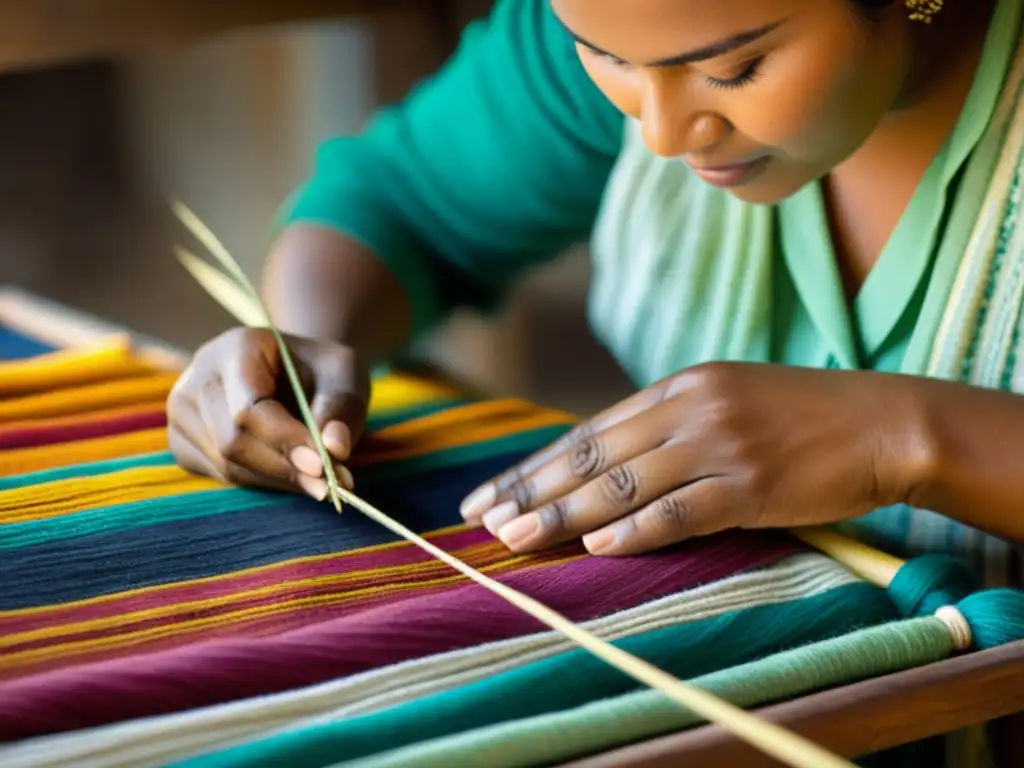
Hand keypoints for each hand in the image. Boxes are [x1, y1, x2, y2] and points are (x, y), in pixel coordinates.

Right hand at [167, 327, 368, 499]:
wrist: (294, 372)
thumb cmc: (320, 371)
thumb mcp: (343, 375)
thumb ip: (341, 408)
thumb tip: (335, 449)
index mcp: (237, 348)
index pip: (250, 406)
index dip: (283, 440)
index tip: (322, 466)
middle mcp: (199, 378)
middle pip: (230, 440)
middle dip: (283, 467)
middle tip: (330, 485)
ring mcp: (184, 413)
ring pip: (226, 465)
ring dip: (278, 480)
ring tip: (321, 483)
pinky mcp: (185, 443)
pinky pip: (222, 476)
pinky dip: (263, 483)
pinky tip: (293, 476)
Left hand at [459, 363, 923, 555]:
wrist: (882, 421)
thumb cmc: (801, 416)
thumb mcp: (725, 400)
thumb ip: (667, 425)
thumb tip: (606, 465)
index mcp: (678, 387)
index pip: (589, 433)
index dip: (534, 466)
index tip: (491, 493)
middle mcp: (689, 410)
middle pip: (592, 456)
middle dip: (530, 490)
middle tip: (481, 518)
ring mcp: (719, 445)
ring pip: (624, 484)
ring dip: (563, 514)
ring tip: (516, 538)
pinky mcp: (752, 483)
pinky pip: (681, 509)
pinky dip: (636, 529)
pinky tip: (597, 544)